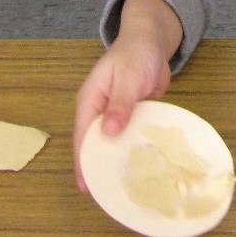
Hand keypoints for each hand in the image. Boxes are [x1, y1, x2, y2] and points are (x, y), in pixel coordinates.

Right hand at [73, 0, 183, 191]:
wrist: (153, 40)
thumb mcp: (128, 77)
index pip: (82, 137)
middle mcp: (99, 111)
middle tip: (106, 195)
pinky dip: (132, 150)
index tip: (86, 187)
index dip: (82, 162)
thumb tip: (108, 133)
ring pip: (112, 143)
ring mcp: (115, 115)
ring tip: (123, 188)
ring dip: (116, 161)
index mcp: (90, 102)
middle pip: (94, 144)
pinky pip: (129, 137)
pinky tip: (142, 167)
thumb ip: (120, 104)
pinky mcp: (131, 116)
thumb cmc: (136, 54)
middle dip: (97, 167)